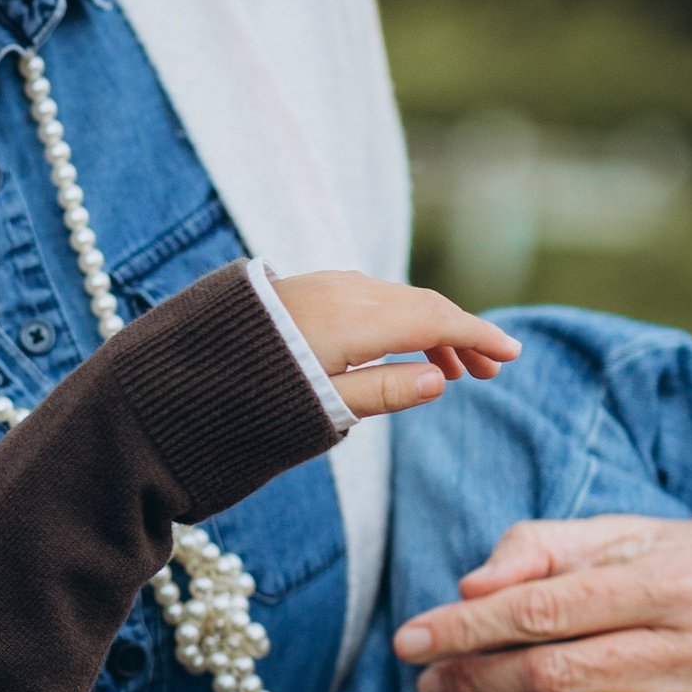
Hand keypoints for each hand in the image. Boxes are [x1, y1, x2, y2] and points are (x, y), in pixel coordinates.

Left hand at [271, 270, 520, 420]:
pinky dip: (399, 321)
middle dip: (461, 335)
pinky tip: (404, 348)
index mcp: (355, 321)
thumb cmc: (248, 397)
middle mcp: (345, 293)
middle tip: (491, 372)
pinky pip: (371, 298)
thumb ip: (382, 392)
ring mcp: (325, 286)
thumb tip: (441, 380)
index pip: (435, 321)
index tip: (511, 354)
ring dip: (431, 330)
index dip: (478, 336)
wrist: (179, 370)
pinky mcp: (308, 289)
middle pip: (421, 307)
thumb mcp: (321, 405)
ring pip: (397, 301)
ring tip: (452, 371)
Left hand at [393, 512, 691, 691]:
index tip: (410, 643)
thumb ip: (538, 549)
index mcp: (675, 580)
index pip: (545, 610)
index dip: (466, 629)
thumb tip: (470, 587)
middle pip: (565, 678)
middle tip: (434, 687)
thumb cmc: (673, 563)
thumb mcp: (612, 535)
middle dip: (481, 683)